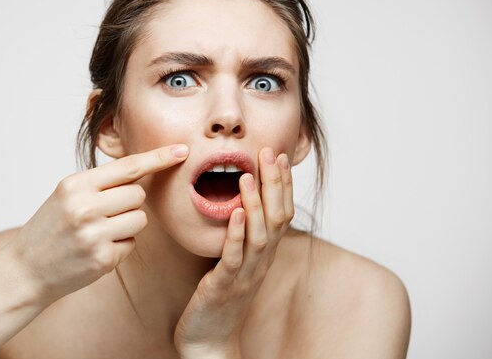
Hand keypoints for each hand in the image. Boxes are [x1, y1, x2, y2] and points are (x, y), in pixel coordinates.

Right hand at [4, 144, 188, 304]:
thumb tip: (143, 169)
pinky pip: (131, 245)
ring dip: (127, 226)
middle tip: (105, 213)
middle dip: (130, 203)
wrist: (24, 270)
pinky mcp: (102, 259)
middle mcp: (85, 207)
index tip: (182, 150)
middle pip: (138, 195)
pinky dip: (119, 247)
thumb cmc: (51, 228)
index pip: (128, 167)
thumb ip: (101, 182)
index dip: (158, 158)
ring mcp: (94, 235)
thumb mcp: (67, 195)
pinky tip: (96, 250)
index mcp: (76, 185)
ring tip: (99, 233)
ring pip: (140, 220)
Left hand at [174, 147, 293, 357]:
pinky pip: (234, 257)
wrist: (209, 341)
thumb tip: (241, 207)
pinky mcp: (224, 287)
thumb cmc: (219, 299)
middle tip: (269, 153)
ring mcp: (245, 274)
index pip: (281, 213)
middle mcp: (261, 262)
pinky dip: (236, 233)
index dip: (282, 184)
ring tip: (248, 175)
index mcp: (263, 254)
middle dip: (274, 183)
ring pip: (259, 234)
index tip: (279, 155)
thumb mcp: (236, 263)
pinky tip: (234, 212)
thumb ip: (242, 237)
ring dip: (255, 203)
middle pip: (276, 217)